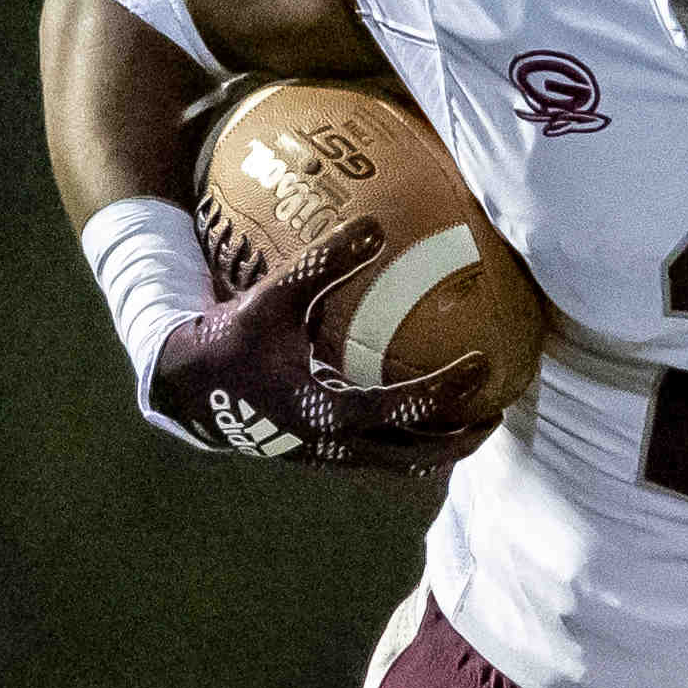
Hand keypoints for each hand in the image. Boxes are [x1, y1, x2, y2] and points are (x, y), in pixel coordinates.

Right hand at [150, 219, 492, 468]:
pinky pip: (382, 457)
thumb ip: (324, 264)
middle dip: (461, 438)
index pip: (400, 409)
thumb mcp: (274, 297)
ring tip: (477, 419)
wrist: (188, 386)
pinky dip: (412, 442)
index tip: (483, 365)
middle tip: (498, 409)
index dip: (445, 390)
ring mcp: (329, 456)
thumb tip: (374, 224)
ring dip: (441, 446)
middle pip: (415, 455)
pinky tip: (432, 419)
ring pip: (400, 464)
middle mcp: (331, 443)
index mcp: (322, 409)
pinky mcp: (324, 455)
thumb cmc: (232, 337)